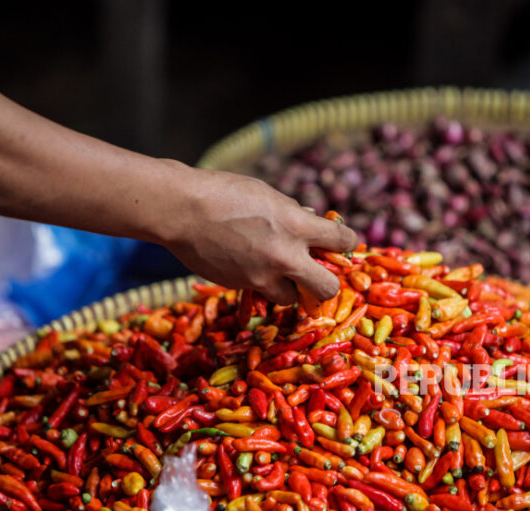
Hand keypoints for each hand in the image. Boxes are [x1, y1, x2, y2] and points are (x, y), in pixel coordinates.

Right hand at [160, 164, 357, 304]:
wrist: (181, 210)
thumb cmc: (224, 192)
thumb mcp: (268, 195)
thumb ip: (293, 213)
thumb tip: (311, 221)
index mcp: (296, 225)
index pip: (343, 241)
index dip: (348, 242)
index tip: (345, 243)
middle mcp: (284, 256)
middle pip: (328, 288)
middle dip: (327, 283)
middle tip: (318, 273)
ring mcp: (261, 276)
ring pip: (291, 298)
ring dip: (290, 286)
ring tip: (277, 270)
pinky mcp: (240, 286)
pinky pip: (261, 292)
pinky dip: (261, 284)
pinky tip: (248, 264)